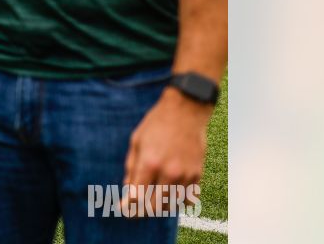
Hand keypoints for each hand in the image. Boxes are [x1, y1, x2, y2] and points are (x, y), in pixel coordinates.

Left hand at [121, 88, 211, 213]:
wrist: (186, 111)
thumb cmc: (156, 125)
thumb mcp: (136, 142)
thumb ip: (131, 168)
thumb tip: (128, 191)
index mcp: (149, 162)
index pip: (137, 197)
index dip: (129, 207)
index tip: (124, 210)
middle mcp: (169, 171)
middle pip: (154, 206)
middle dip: (143, 211)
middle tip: (137, 208)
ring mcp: (186, 174)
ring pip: (172, 205)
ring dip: (160, 206)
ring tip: (153, 197)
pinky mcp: (199, 174)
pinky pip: (189, 199)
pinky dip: (179, 201)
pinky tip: (171, 192)